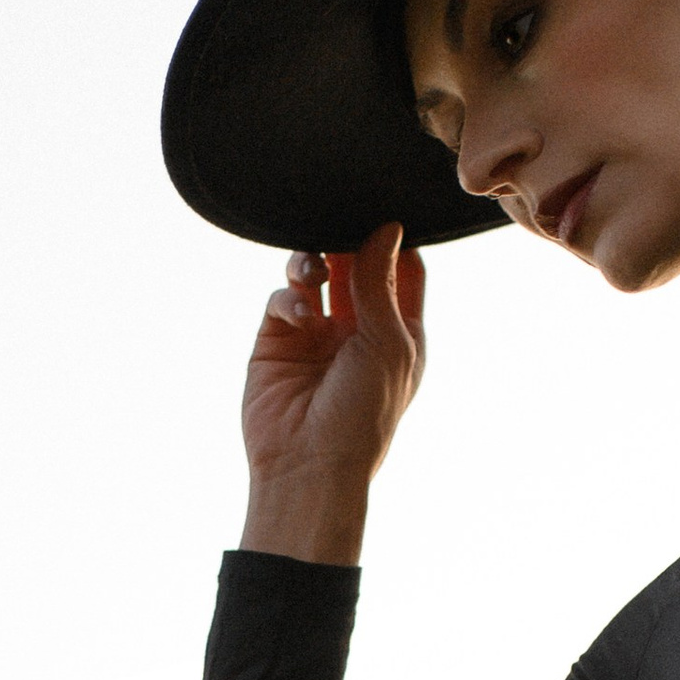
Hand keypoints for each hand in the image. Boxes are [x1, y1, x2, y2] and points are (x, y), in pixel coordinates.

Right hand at [240, 222, 426, 565]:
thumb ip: (383, 283)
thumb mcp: (387, 344)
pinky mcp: (277, 341)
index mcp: (398, 332)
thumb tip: (390, 226)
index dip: (395, 240)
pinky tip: (300, 318)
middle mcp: (358, 328)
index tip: (384, 211)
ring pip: (314, 272)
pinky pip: (284, 299)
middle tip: (339, 217)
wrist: (308, 468)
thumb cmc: (362, 416)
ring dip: (313, 261)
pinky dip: (290, 298)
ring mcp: (316, 333)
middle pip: (354, 263)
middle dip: (346, 240)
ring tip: (314, 269)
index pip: (402, 270)